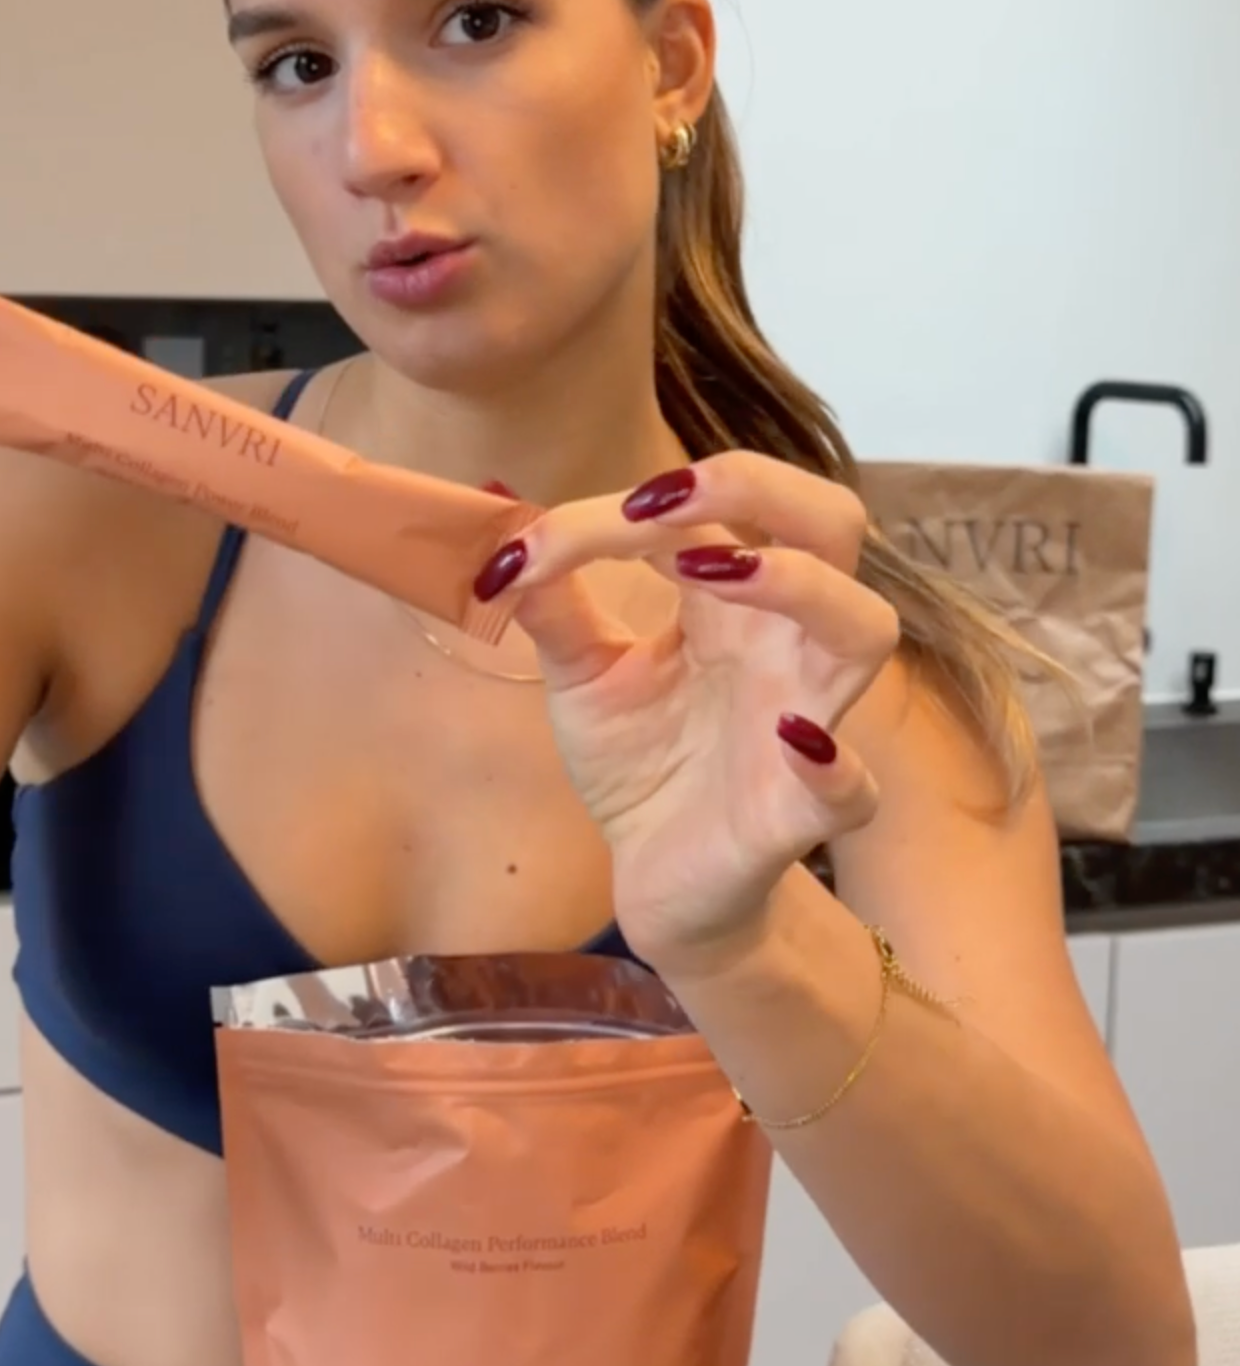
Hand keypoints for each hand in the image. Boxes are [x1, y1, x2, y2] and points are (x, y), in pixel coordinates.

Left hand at [477, 456, 898, 978]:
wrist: (656, 878)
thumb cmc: (642, 763)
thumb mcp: (583, 675)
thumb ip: (553, 606)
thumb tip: (500, 536)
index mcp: (732, 600)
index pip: (712, 512)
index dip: (627, 509)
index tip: (536, 545)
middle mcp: (783, 643)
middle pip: (832, 524)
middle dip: (763, 487)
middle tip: (666, 501)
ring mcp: (805, 721)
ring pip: (865, 628)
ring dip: (799, 584)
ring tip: (710, 574)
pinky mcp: (802, 814)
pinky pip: (855, 788)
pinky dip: (834, 763)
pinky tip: (790, 738)